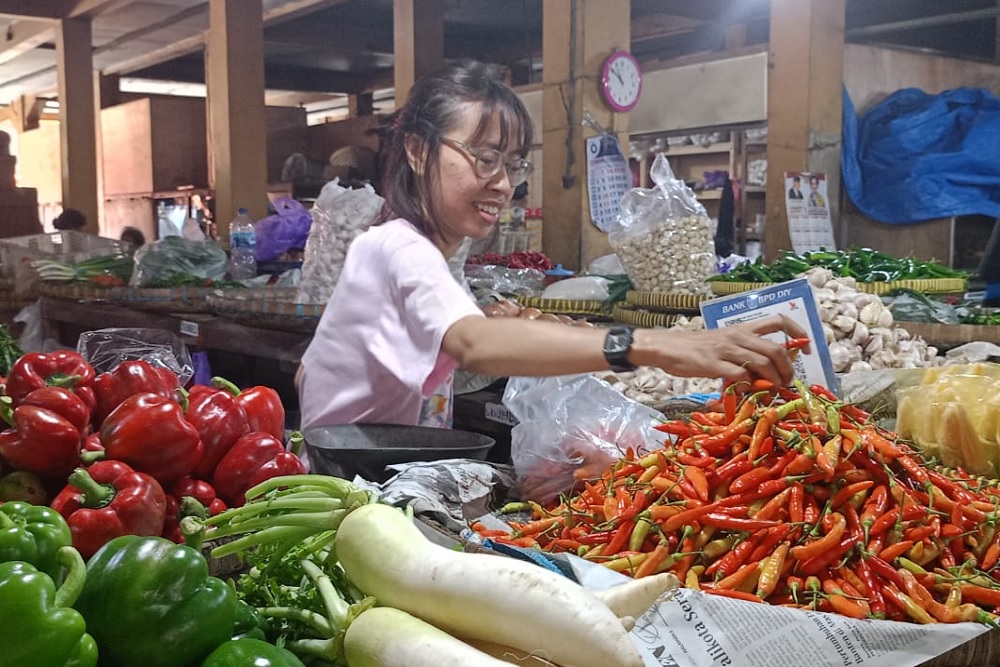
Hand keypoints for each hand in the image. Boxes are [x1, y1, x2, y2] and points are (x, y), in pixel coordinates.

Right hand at [643, 314, 806, 385]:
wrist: (666, 347)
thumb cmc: (693, 348)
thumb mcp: (722, 344)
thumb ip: (743, 354)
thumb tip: (763, 374)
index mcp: (742, 328)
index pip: (778, 320)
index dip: (798, 331)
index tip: (806, 346)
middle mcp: (737, 336)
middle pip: (776, 349)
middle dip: (787, 369)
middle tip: (786, 382)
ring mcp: (726, 349)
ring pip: (763, 363)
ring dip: (773, 380)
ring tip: (770, 391)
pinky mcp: (714, 364)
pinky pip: (741, 376)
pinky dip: (748, 387)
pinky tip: (743, 392)